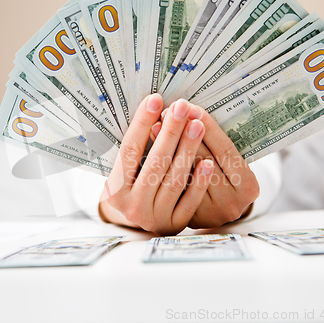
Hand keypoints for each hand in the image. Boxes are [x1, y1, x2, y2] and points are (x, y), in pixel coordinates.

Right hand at [99, 94, 214, 234]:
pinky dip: (198, 181)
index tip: (154, 99)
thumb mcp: (125, 171)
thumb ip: (137, 148)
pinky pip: (189, 202)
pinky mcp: (175, 225)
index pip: (129, 150)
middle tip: (181, 107)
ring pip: (174, 180)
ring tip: (197, 125)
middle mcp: (133, 206)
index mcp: (115, 190)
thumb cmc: (132, 187)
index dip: (142, 123)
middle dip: (170, 132)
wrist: (137, 223)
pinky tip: (208, 162)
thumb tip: (155, 109)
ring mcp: (155, 218)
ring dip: (187, 150)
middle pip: (154, 163)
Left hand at [153, 102, 259, 228]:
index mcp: (248, 187)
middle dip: (184, 133)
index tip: (192, 107)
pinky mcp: (184, 220)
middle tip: (169, 111)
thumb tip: (188, 113)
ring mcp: (206, 215)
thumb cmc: (226, 176)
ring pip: (183, 175)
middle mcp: (230, 204)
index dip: (208, 127)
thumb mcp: (230, 161)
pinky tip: (149, 149)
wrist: (216, 210)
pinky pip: (170, 189)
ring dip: (167, 146)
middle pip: (203, 161)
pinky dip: (159, 166)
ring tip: (156, 125)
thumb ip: (215, 143)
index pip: (225, 151)